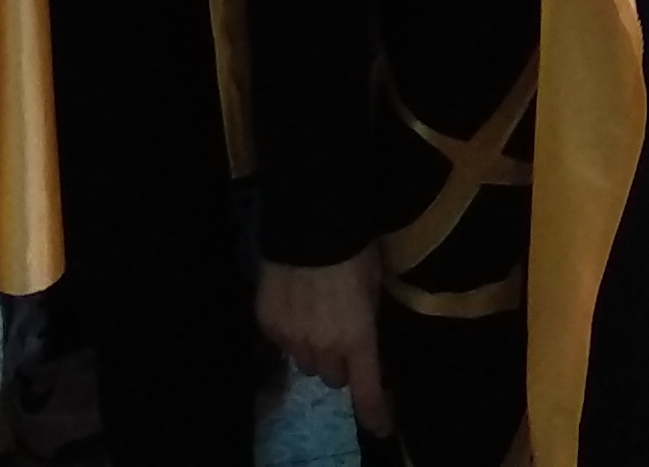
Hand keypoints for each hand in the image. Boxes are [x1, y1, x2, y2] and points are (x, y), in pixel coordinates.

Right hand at [257, 252, 389, 431]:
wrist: (310, 223)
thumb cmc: (354, 250)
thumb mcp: (375, 286)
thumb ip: (367, 320)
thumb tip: (363, 337)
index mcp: (358, 339)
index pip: (367, 393)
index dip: (375, 414)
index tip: (381, 425)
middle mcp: (324, 347)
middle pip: (333, 378)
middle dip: (340, 364)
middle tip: (342, 338)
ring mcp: (292, 338)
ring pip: (306, 364)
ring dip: (314, 351)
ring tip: (316, 320)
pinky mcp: (268, 323)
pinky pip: (282, 343)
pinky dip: (290, 333)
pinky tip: (294, 306)